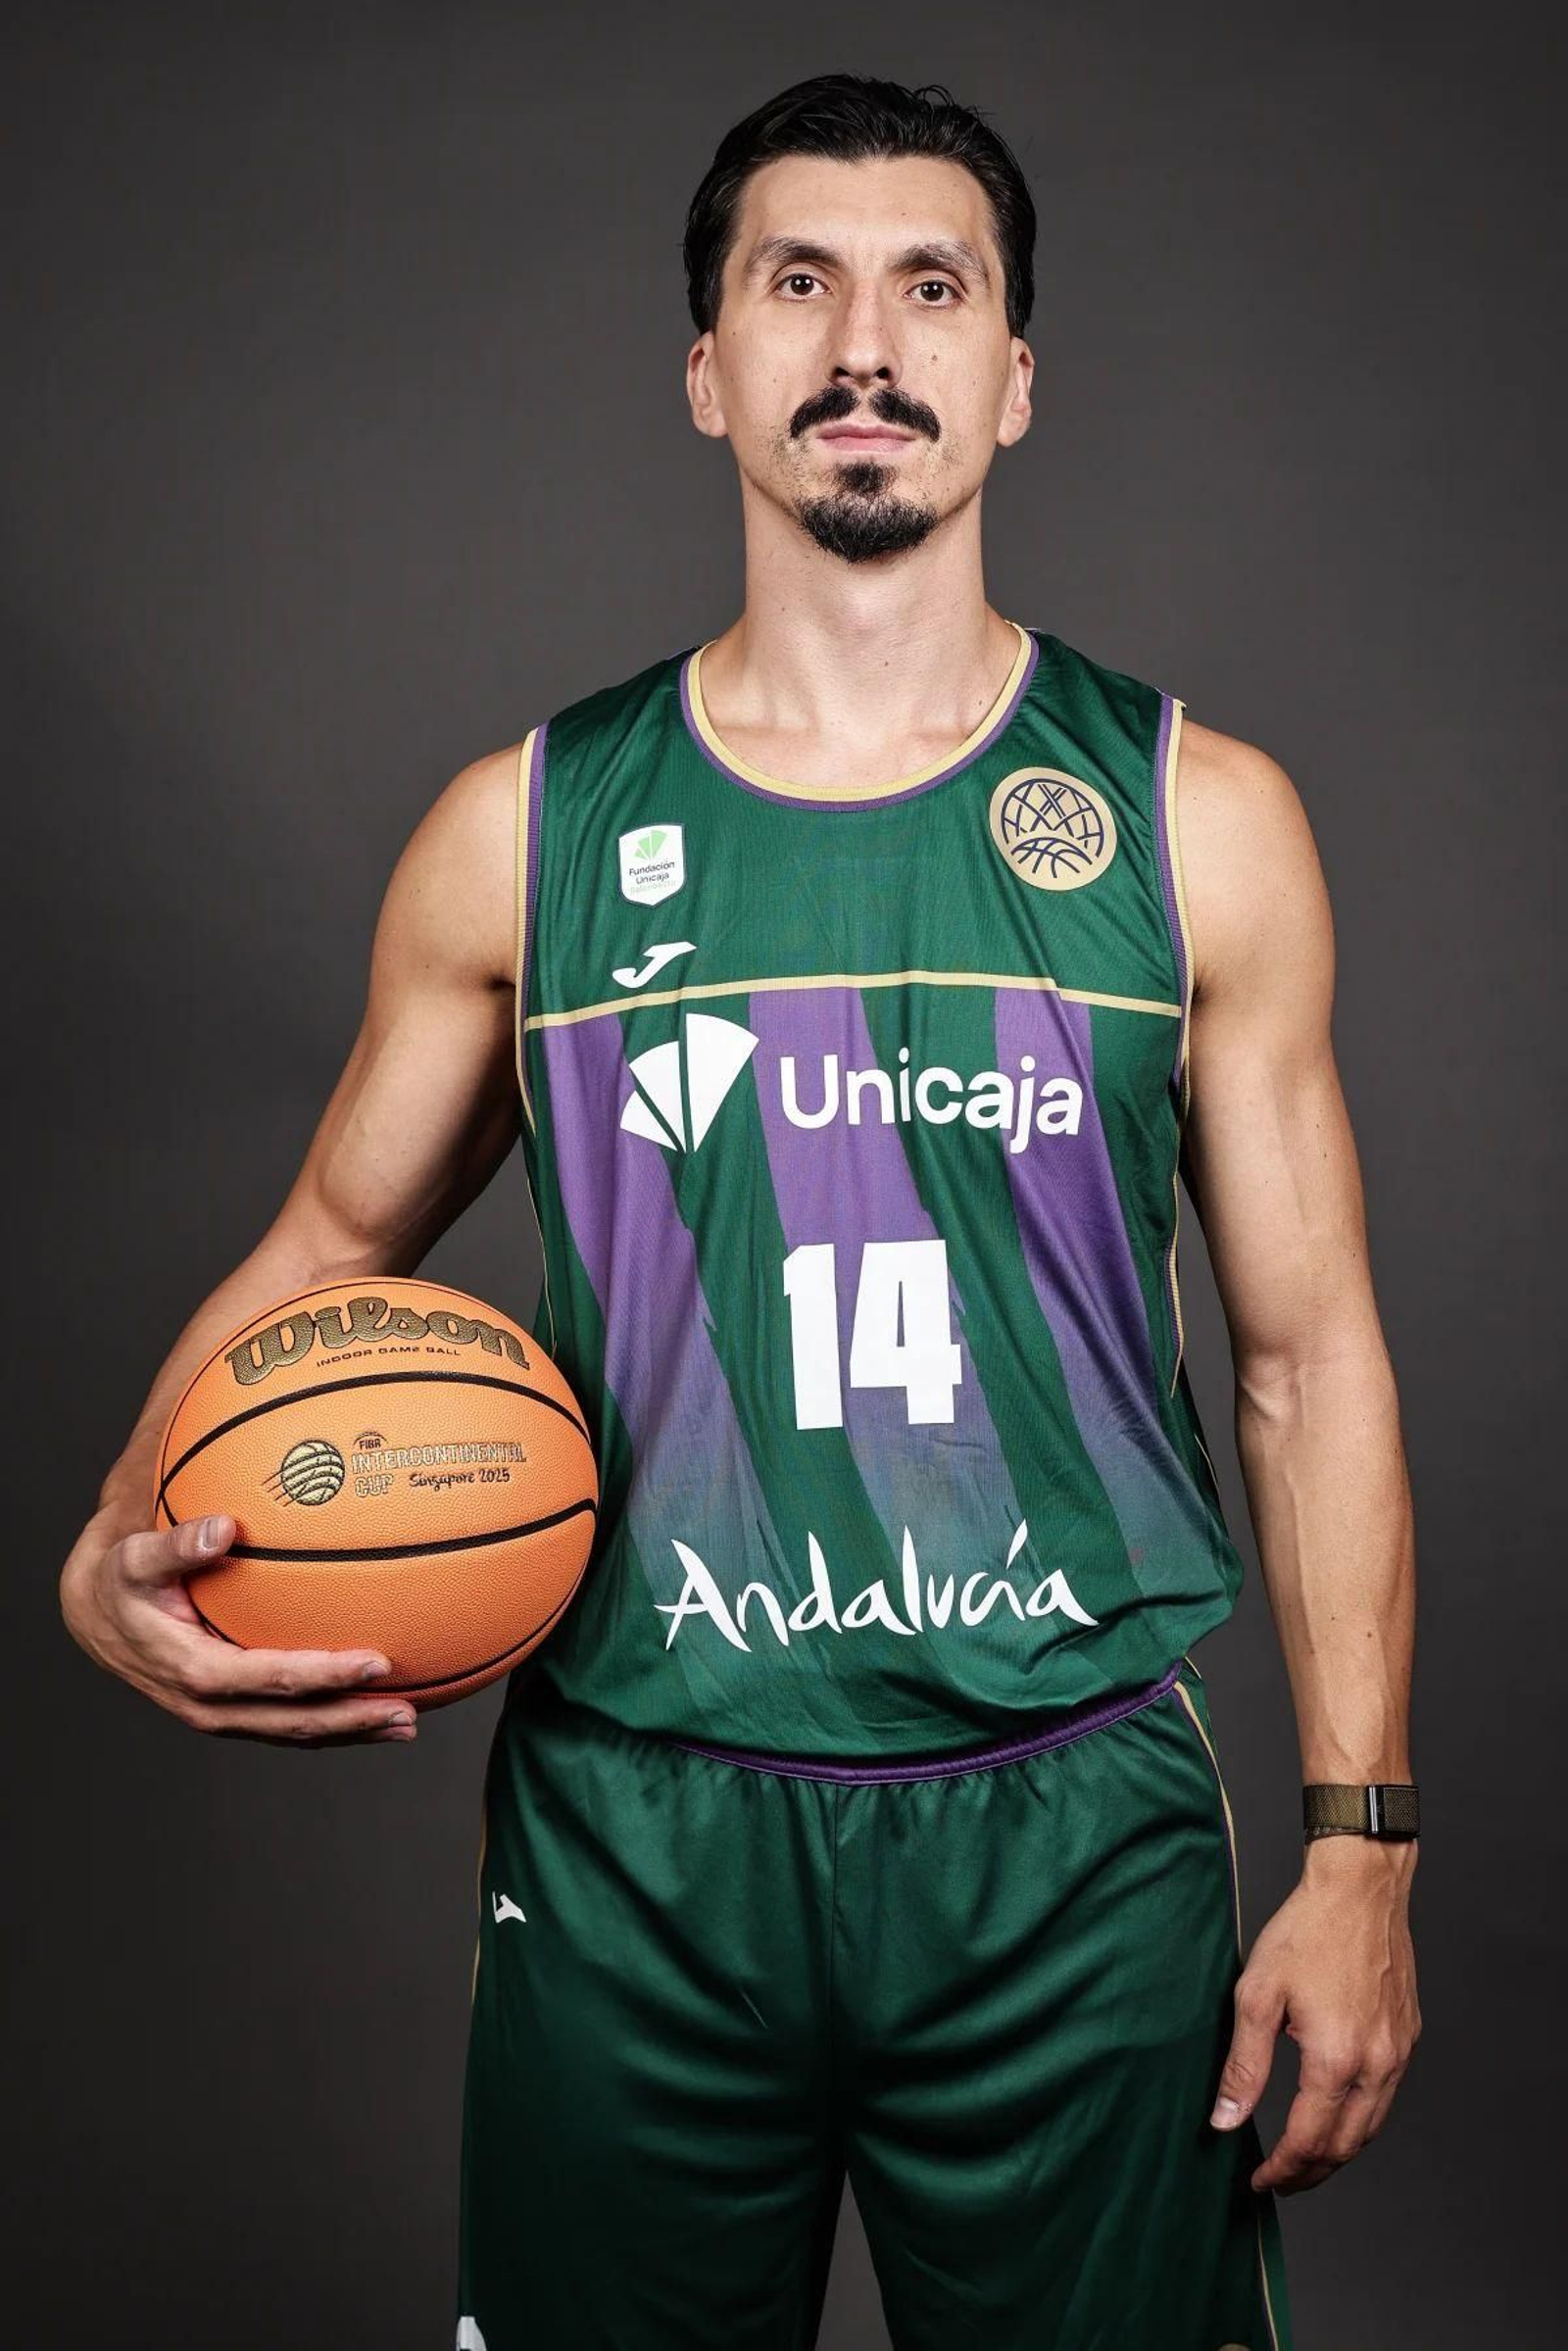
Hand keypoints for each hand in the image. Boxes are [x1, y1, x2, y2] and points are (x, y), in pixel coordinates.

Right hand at [60, 1507, 417, 1744]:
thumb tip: (223, 1527)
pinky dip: (334, 1720)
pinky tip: (375, 1708)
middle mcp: (212, 1706)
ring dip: (351, 1731)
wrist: (98, 1617)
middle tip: (408, 1713)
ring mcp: (223, 1714)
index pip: (272, 1679)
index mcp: (194, 1672)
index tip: (377, 1662)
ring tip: (407, 1723)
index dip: (325, 1675)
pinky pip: (288, 1722)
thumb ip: (178, 1546)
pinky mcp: (233, 1710)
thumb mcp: (136, 1559)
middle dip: (353, 1720)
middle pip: (294, 1722)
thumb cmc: (123, 1579)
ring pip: (296, 1733)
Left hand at [1209, 1836, 1419, 2192]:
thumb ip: (1244, 2065)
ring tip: (1305, 2158)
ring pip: (1372, 2126)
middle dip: (1312, 2173)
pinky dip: (1361, 2118)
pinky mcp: (1408, 2036)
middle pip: (1347, 2146)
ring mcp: (1398, 2051)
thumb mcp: (1258, 1994)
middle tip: (1280, 2180)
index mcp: (1336, 2058)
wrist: (1360, 1889)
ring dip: (1339, 2151)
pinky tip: (1336, 2111)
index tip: (1260, 2181)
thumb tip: (1226, 2119)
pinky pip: (1386, 2095)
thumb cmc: (1307, 1931)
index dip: (1283, 2170)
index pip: (1310, 2140)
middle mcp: (1377, 2063)